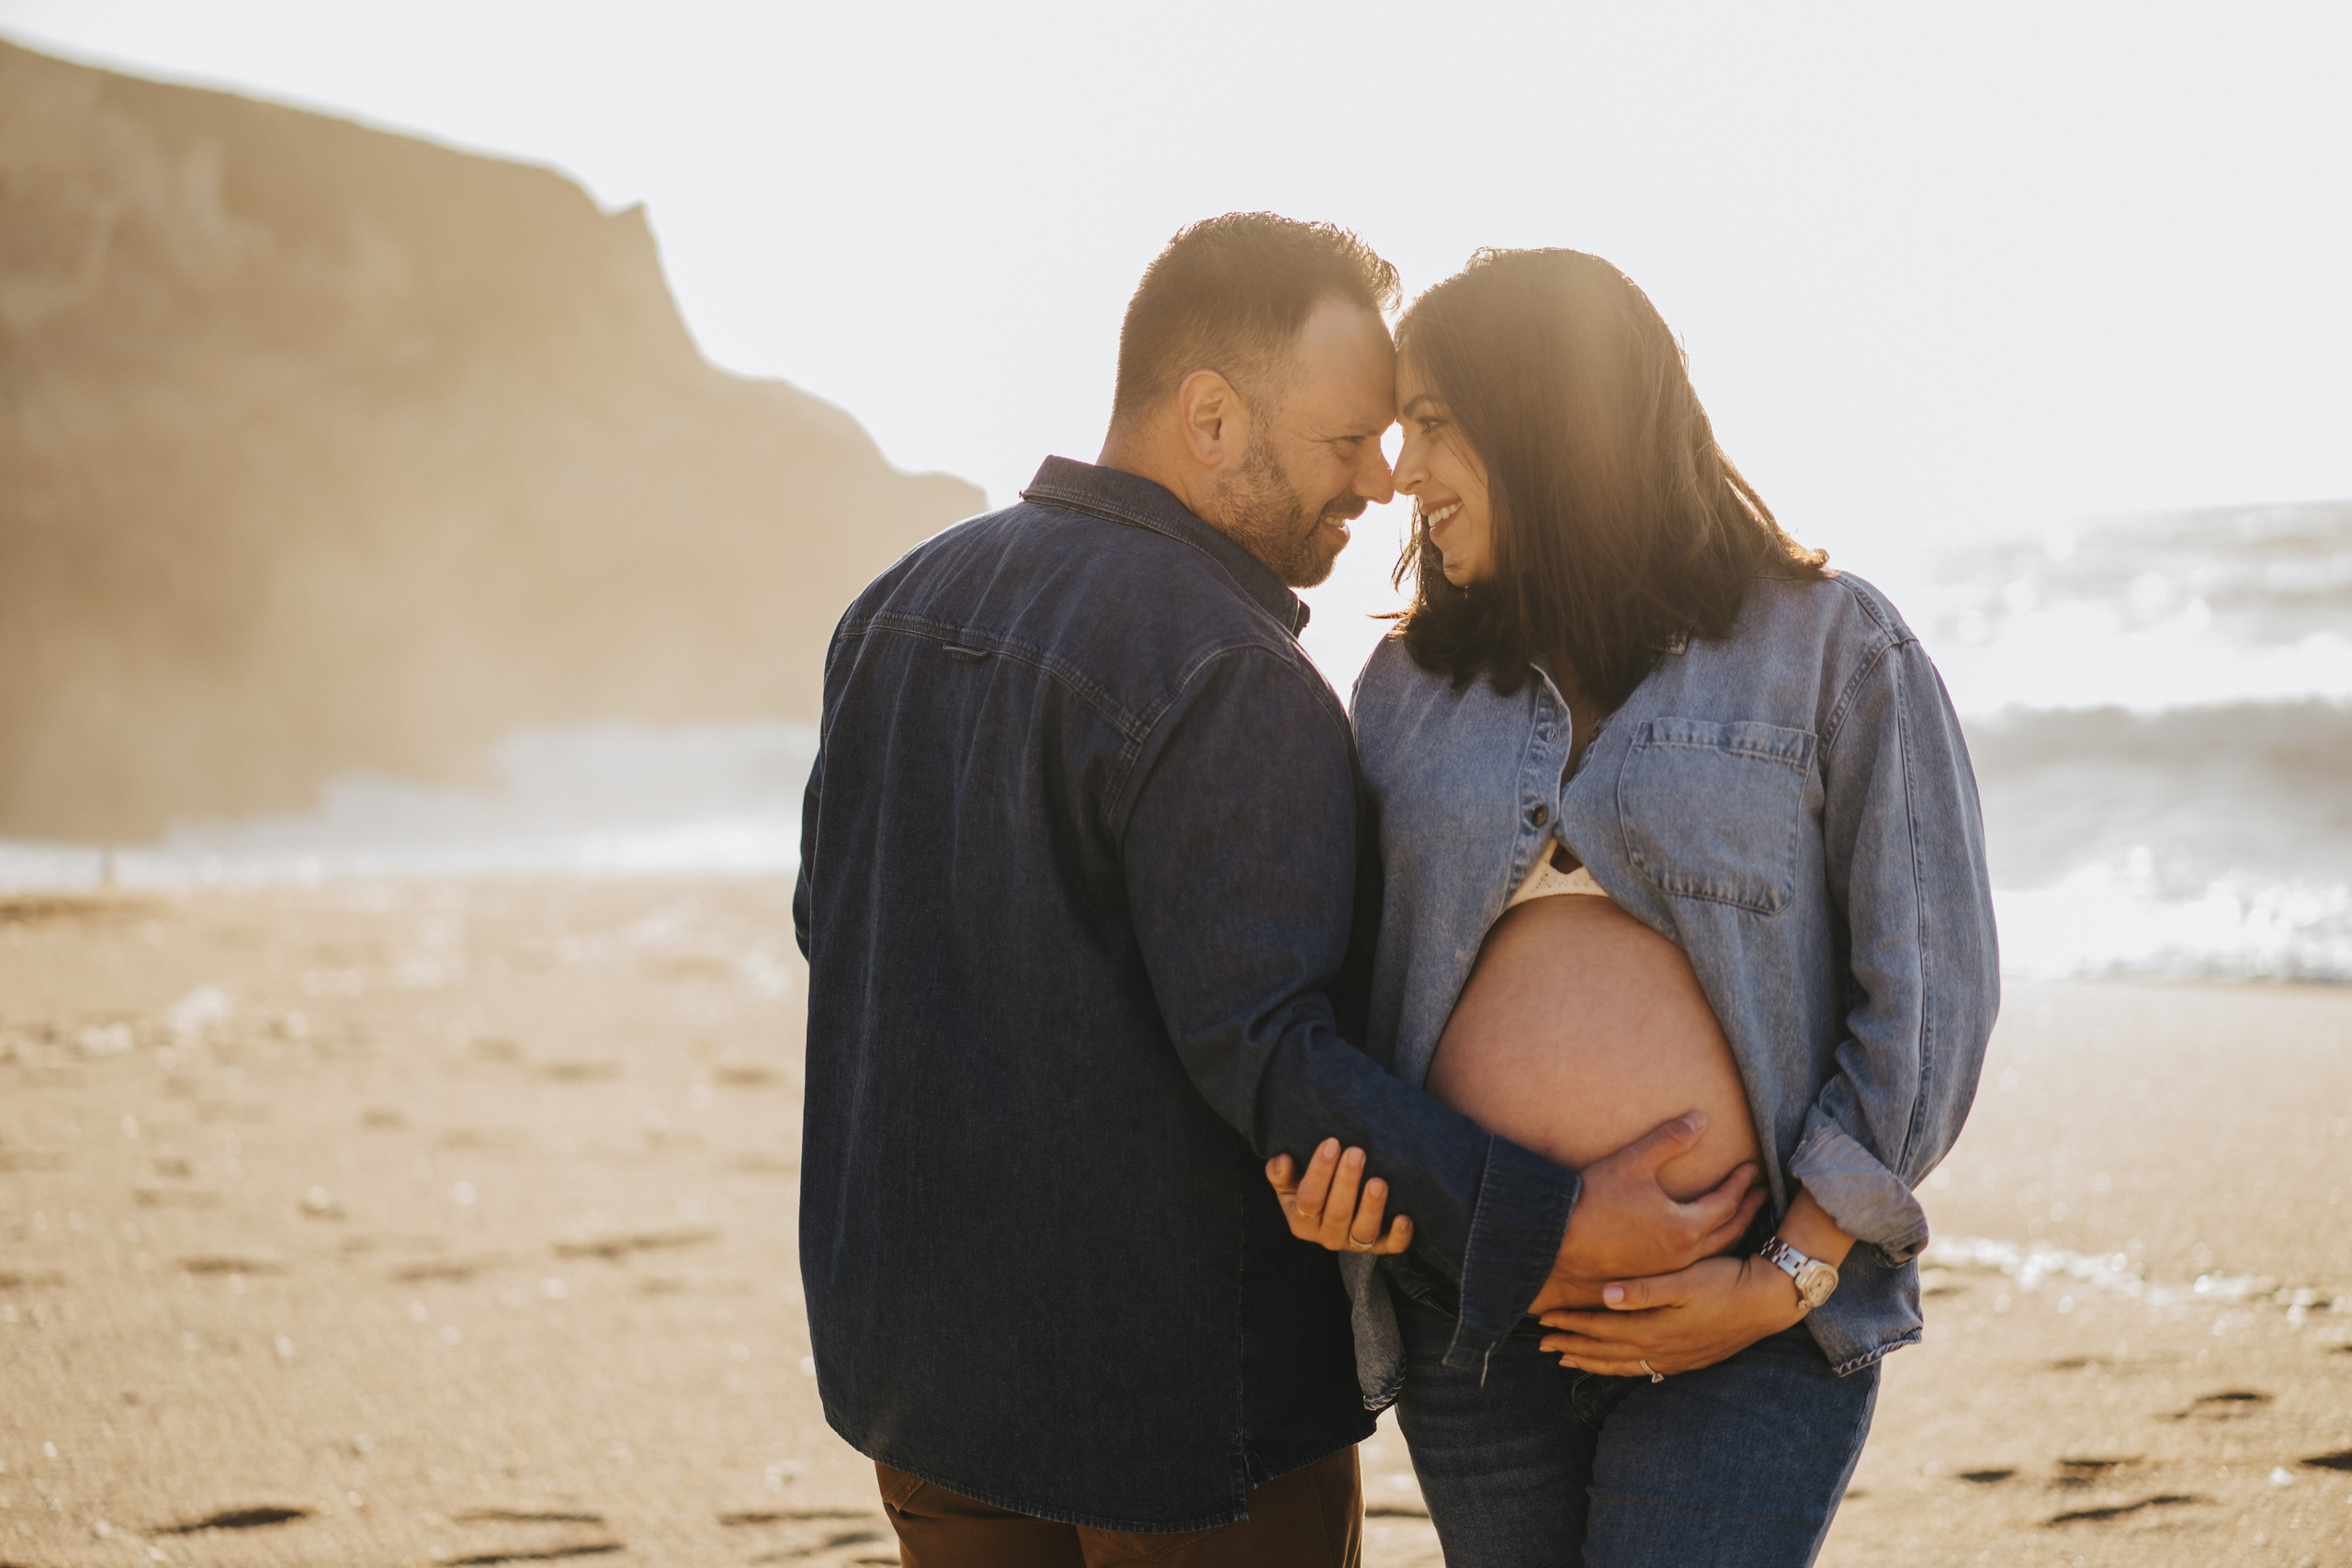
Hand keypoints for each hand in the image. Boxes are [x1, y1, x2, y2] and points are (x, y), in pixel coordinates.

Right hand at [1265, 1138, 1412, 1255]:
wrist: (1332, 1206)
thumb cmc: (1308, 1185)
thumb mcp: (1289, 1180)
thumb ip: (1280, 1172)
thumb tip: (1283, 1160)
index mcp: (1301, 1221)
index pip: (1309, 1200)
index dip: (1319, 1173)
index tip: (1332, 1143)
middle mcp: (1327, 1236)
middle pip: (1337, 1214)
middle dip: (1347, 1182)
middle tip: (1357, 1152)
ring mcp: (1354, 1243)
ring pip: (1363, 1231)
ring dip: (1372, 1207)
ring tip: (1379, 1182)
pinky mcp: (1380, 1246)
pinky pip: (1391, 1247)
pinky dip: (1400, 1235)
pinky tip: (1405, 1217)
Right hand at [1527, 1112, 1763, 1314]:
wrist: (1559, 1241)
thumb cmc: (1594, 1200)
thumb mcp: (1633, 1162)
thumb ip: (1669, 1139)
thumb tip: (1701, 1118)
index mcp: (1684, 1227)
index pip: (1726, 1202)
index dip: (1741, 1183)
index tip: (1752, 1168)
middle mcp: (1683, 1254)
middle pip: (1729, 1232)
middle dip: (1749, 1211)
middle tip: (1762, 1195)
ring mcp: (1667, 1270)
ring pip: (1713, 1252)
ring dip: (1733, 1232)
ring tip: (1741, 1217)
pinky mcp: (1651, 1276)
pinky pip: (1695, 1263)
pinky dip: (1710, 1249)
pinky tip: (1702, 1241)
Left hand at [1536, 1254, 1802, 1376]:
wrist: (1766, 1301)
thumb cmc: (1724, 1281)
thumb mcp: (1684, 1280)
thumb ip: (1644, 1290)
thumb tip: (1605, 1296)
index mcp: (1654, 1328)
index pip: (1601, 1329)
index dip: (1571, 1324)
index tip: (1544, 1320)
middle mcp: (1661, 1349)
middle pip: (1606, 1351)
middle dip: (1572, 1346)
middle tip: (1542, 1345)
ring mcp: (1675, 1358)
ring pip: (1623, 1364)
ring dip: (1593, 1361)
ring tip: (1567, 1359)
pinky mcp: (1688, 1358)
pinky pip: (1644, 1369)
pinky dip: (1621, 1367)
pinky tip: (1616, 1365)